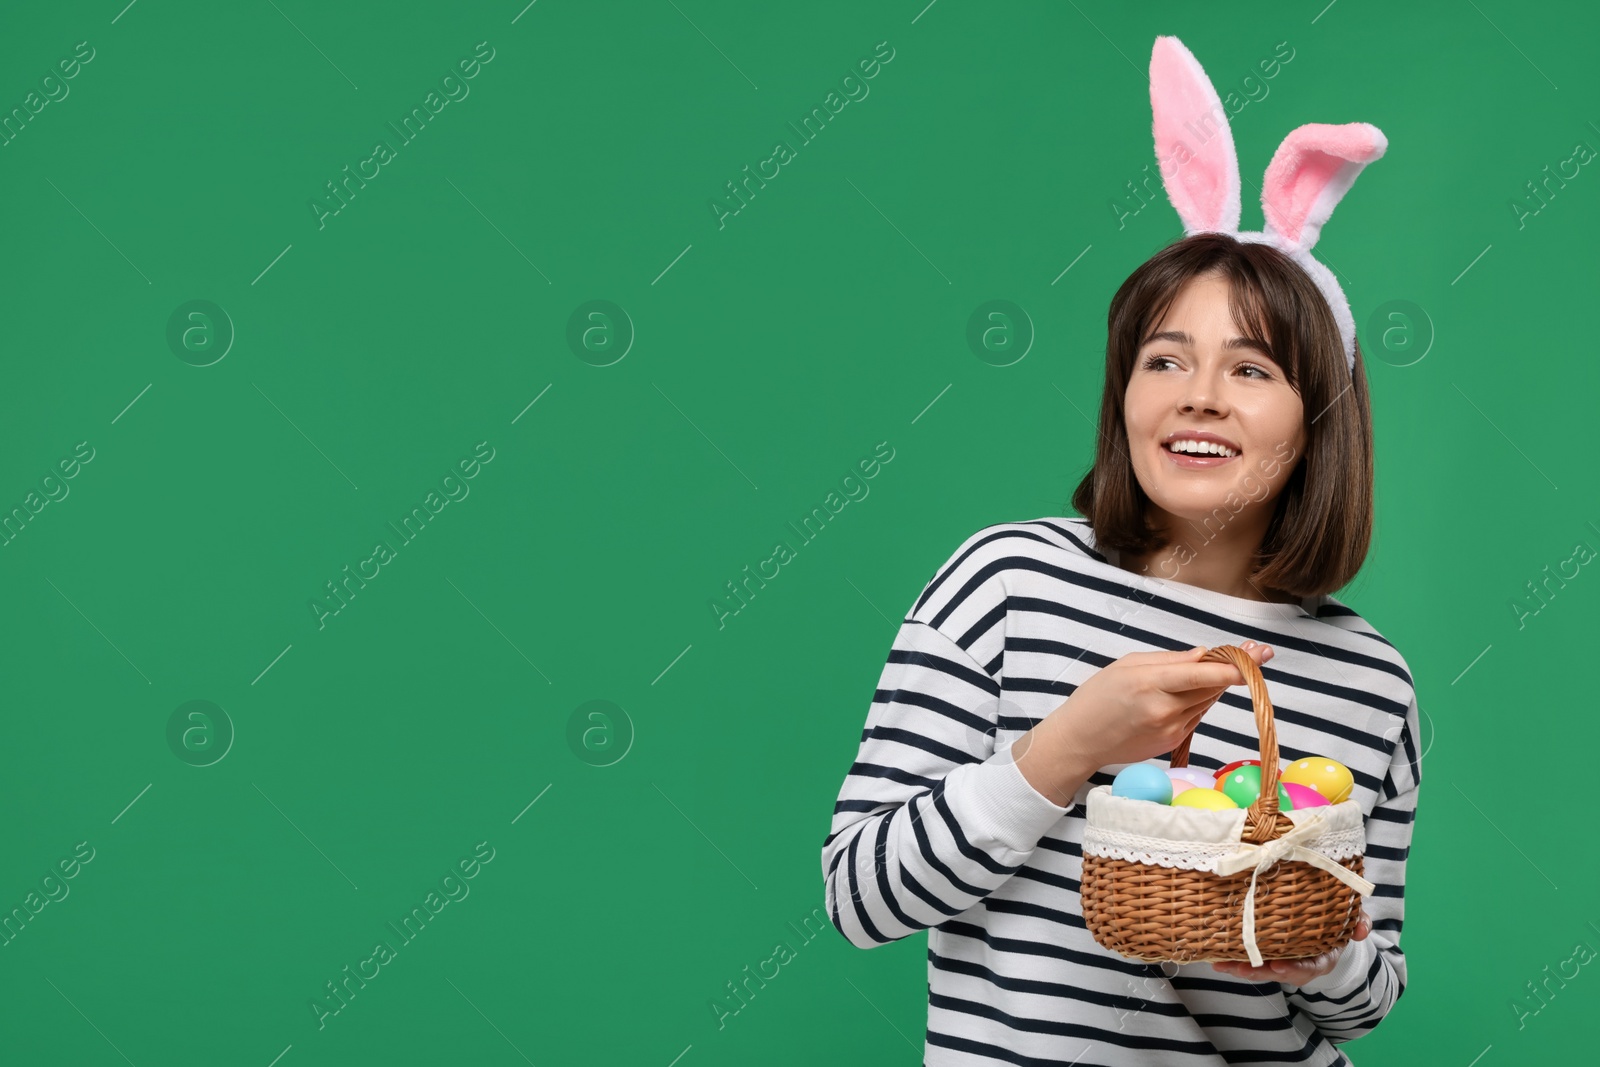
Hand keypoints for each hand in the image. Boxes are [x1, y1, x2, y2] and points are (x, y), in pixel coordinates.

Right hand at [1049, 640, 1275, 770]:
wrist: (1080, 740)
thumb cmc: (1097, 697)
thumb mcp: (1126, 665)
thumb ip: (1168, 660)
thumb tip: (1203, 656)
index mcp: (1149, 683)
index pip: (1201, 674)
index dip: (1233, 666)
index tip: (1258, 655)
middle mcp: (1164, 709)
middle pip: (1212, 686)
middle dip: (1234, 669)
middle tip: (1257, 651)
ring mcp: (1171, 729)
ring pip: (1207, 701)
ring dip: (1213, 684)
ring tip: (1204, 671)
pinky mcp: (1173, 742)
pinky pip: (1195, 716)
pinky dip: (1196, 702)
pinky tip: (1180, 696)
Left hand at [1210, 908, 1371, 985]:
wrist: (1323, 924)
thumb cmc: (1333, 921)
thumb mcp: (1348, 920)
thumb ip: (1357, 921)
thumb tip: (1362, 930)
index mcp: (1321, 956)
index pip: (1310, 967)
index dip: (1295, 969)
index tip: (1280, 967)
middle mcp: (1298, 962)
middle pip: (1278, 971)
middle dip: (1258, 971)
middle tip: (1240, 968)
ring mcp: (1280, 959)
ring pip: (1259, 967)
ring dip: (1239, 967)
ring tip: (1221, 964)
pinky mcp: (1264, 953)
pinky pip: (1248, 958)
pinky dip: (1232, 958)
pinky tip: (1215, 957)